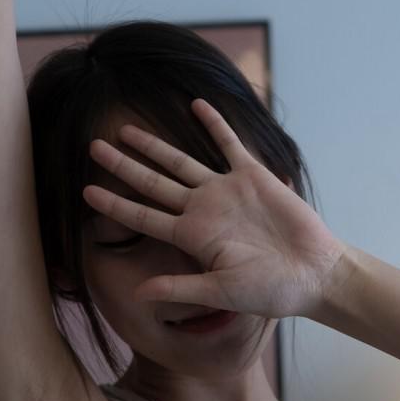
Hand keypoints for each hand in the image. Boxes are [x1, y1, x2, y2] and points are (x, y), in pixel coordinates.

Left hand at [84, 100, 348, 322]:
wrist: (313, 274)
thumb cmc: (270, 290)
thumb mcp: (222, 292)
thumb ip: (181, 288)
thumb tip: (138, 295)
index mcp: (191, 237)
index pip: (143, 216)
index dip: (114, 205)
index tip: (86, 193)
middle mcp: (202, 210)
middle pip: (152, 183)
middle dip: (122, 166)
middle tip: (93, 148)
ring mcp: (226, 191)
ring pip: (181, 161)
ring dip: (155, 145)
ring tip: (126, 129)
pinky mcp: (253, 177)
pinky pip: (229, 144)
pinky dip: (214, 124)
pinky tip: (196, 105)